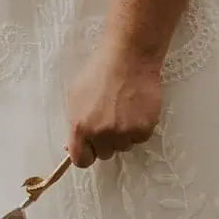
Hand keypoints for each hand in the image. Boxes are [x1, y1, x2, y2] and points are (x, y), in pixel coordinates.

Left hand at [66, 39, 161, 167]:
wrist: (128, 58)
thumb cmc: (98, 72)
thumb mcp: (75, 96)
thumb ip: (75, 123)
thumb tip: (75, 143)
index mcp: (80, 126)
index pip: (80, 160)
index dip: (85, 154)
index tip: (90, 148)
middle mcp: (101, 134)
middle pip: (104, 153)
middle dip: (105, 141)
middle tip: (109, 119)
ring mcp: (124, 133)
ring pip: (123, 146)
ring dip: (122, 134)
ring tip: (123, 110)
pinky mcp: (143, 129)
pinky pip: (139, 138)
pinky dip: (138, 128)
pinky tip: (135, 108)